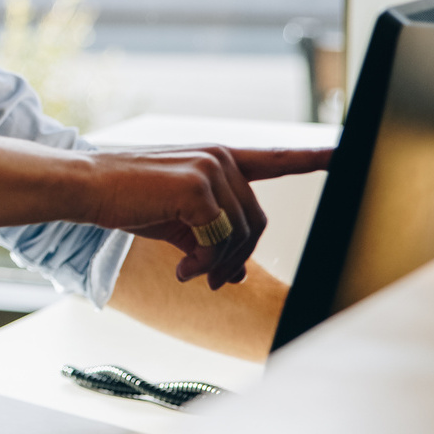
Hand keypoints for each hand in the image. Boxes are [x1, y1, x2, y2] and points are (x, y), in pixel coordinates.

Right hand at [87, 146, 332, 289]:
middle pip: (257, 222)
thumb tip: (234, 276)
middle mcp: (221, 157)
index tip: (346, 153)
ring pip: (241, 235)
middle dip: (235, 259)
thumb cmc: (126, 200)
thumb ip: (210, 240)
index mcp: (219, 159)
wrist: (87, 187)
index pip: (277, 158)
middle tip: (208, 280)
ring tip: (188, 273)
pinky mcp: (198, 187)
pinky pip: (219, 240)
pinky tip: (180, 269)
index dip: (315, 158)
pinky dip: (203, 264)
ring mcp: (212, 168)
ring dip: (216, 265)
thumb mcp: (175, 221)